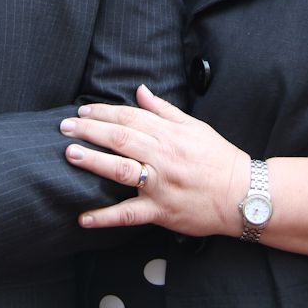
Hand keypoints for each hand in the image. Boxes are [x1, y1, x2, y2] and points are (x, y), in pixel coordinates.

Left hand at [60, 84, 248, 236]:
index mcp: (169, 134)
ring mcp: (160, 185)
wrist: (243, 194)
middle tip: (65, 127)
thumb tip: (141, 90)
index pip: (130, 117)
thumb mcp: (194, 126)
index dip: (104, 112)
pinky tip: (83, 217)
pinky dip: (105, 217)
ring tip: (70, 154)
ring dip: (94, 161)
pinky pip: (129, 214)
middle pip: (120, 138)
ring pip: (121, 170)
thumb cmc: (218, 158)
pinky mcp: (160, 211)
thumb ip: (164, 109)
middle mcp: (162, 157)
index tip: (83, 111)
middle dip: (90, 130)